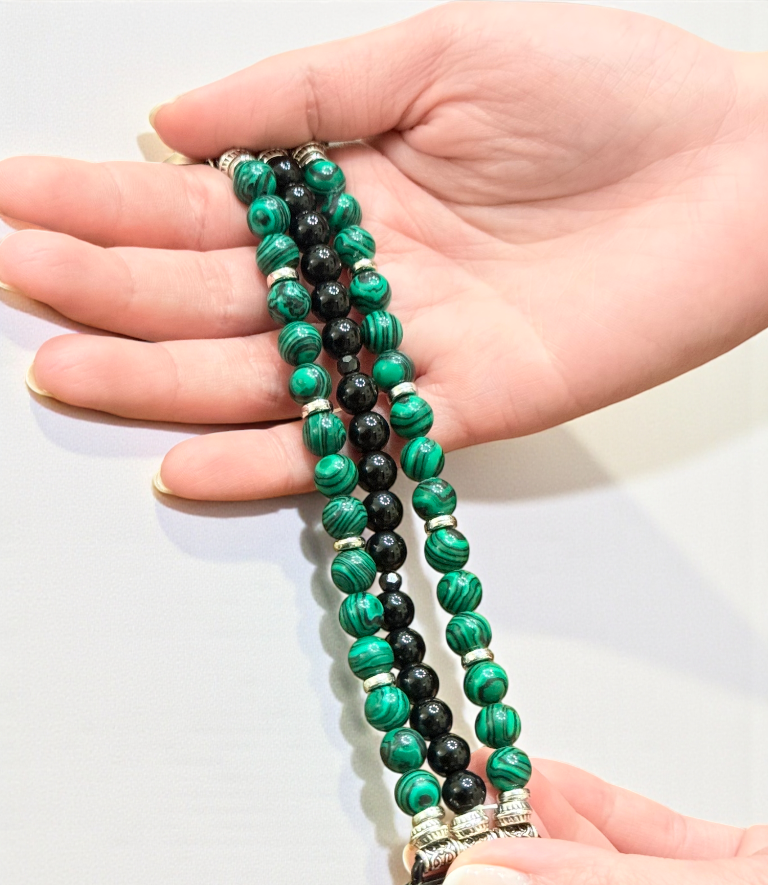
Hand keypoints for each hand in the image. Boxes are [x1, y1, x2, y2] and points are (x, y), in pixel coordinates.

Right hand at [2, 2, 767, 498]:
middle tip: (17, 285)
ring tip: (63, 373)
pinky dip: (269, 460)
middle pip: (213, 292)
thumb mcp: (440, 45)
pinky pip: (348, 439)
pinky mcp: (459, 405)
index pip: (205, 203)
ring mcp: (403, 344)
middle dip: (108, 287)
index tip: (19, 200)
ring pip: (258, 373)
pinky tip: (185, 466)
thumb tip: (177, 123)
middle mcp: (362, 271)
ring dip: (157, 378)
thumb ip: (309, 93)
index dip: (108, 202)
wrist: (736, 171)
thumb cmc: (606, 91)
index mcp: (349, 179)